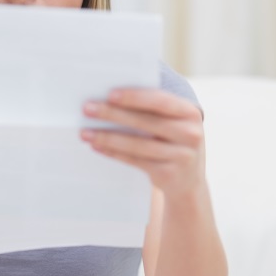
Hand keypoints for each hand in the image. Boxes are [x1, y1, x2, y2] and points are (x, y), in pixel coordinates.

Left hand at [80, 89, 204, 196]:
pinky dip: (114, 153)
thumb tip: (109, 97)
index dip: (135, 97)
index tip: (109, 94)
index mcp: (190, 112)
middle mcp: (191, 133)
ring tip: (85, 132)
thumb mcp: (172, 123)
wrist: (188, 182)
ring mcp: (182, 156)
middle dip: (113, 114)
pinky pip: (135, 161)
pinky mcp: (168, 174)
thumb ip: (151, 109)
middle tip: (87, 109)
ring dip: (108, 137)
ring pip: (138, 144)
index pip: (160, 101)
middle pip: (146, 122)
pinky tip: (97, 146)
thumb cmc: (172, 141)